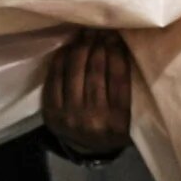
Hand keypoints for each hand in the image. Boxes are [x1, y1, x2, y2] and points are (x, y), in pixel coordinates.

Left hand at [43, 29, 133, 155]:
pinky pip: (55, 78)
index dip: (117, 53)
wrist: (86, 150)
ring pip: (75, 72)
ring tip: (87, 34)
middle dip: (99, 46)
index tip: (116, 36)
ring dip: (81, 48)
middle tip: (100, 30)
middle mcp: (94, 119)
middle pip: (96, 73)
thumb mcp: (128, 117)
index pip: (119, 79)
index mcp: (119, 121)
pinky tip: (69, 47)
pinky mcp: (51, 112)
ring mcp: (70, 116)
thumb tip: (121, 49)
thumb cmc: (112, 128)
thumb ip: (127, 91)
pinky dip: (62, 59)